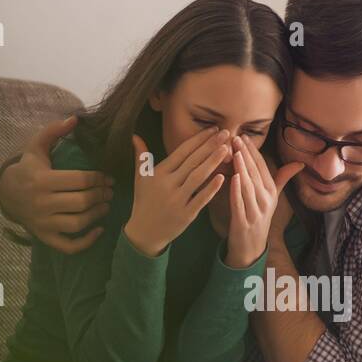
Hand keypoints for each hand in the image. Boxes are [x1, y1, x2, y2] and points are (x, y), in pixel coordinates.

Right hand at [0, 114, 113, 253]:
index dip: (98, 178)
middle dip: (101, 196)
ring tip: (106, 206)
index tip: (108, 177)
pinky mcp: (45, 237)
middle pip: (81, 202)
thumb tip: (75, 118)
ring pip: (78, 223)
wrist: (7, 194)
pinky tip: (99, 231)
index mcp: (42, 180)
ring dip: (97, 215)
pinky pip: (68, 246)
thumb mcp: (36, 147)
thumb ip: (54, 131)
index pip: (79, 180)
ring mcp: (43, 222)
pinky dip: (86, 242)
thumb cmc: (28, 168)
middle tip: (110, 191)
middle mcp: (42, 203)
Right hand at [123, 128, 229, 256]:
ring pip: (198, 177)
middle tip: (226, 133)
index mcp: (159, 173)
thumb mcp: (140, 178)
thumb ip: (141, 156)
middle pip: (192, 161)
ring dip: (213, 162)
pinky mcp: (185, 214)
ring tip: (227, 150)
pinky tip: (222, 177)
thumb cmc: (144, 202)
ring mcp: (177, 200)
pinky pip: (200, 199)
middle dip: (210, 146)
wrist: (144, 232)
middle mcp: (168, 184)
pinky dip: (211, 188)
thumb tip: (135, 136)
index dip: (198, 139)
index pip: (182, 152)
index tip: (213, 129)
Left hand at [225, 135, 303, 267]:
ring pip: (248, 187)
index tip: (244, 136)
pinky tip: (232, 178)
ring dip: (241, 168)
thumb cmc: (258, 217)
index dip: (253, 152)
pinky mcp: (243, 222)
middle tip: (236, 138)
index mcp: (271, 192)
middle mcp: (265, 201)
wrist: (250, 247)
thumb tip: (300, 163)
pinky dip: (236, 191)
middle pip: (255, 174)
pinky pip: (239, 204)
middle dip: (246, 155)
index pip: (262, 168)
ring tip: (234, 152)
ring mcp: (255, 212)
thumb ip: (282, 178)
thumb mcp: (272, 197)